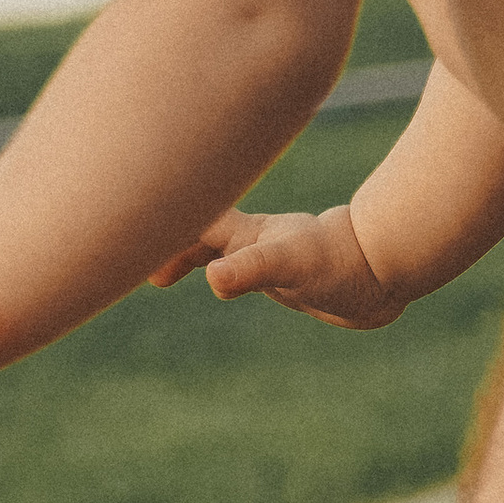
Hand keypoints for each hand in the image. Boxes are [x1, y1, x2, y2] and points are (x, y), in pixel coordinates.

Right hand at [153, 204, 414, 329]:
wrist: (385, 268)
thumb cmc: (340, 264)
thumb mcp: (293, 269)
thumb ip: (253, 270)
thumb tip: (216, 279)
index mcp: (240, 233)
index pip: (184, 223)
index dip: (154, 225)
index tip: (119, 236)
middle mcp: (246, 237)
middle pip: (190, 228)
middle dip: (160, 237)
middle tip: (129, 262)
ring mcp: (261, 249)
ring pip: (210, 244)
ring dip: (184, 251)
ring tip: (159, 275)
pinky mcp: (278, 266)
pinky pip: (235, 260)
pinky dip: (217, 265)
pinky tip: (218, 277)